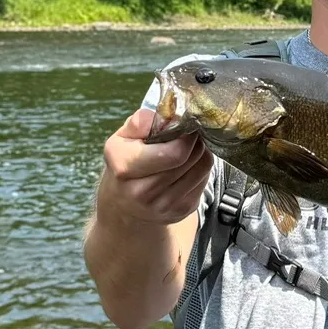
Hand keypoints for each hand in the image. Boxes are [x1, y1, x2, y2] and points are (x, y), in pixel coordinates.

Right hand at [98, 109, 212, 225]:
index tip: (184, 125)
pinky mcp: (181, 211)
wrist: (125, 204)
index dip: (185, 135)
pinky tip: (189, 163)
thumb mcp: (123, 137)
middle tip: (189, 133)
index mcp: (124, 166)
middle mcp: (140, 191)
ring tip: (189, 146)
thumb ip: (141, 122)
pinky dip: (201, 167)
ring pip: (202, 168)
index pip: (173, 153)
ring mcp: (163, 206)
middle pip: (189, 158)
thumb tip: (169, 118)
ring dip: (201, 152)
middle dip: (194, 140)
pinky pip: (204, 180)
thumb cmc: (126, 161)